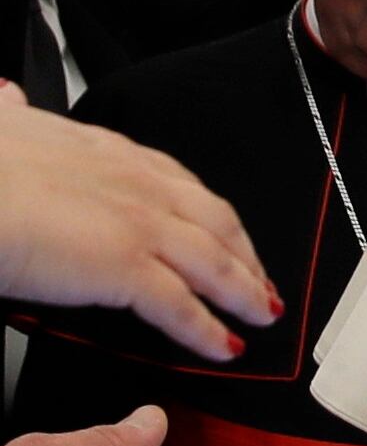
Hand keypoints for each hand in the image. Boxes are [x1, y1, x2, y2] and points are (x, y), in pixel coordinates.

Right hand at [0, 83, 277, 359]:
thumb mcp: (0, 126)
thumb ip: (13, 116)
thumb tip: (9, 99)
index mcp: (109, 152)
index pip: (178, 181)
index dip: (209, 212)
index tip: (226, 230)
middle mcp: (138, 183)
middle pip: (216, 222)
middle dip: (245, 255)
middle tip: (261, 282)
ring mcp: (140, 225)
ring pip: (213, 263)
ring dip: (244, 294)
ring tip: (260, 315)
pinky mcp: (127, 267)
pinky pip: (181, 306)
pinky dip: (208, 330)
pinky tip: (224, 346)